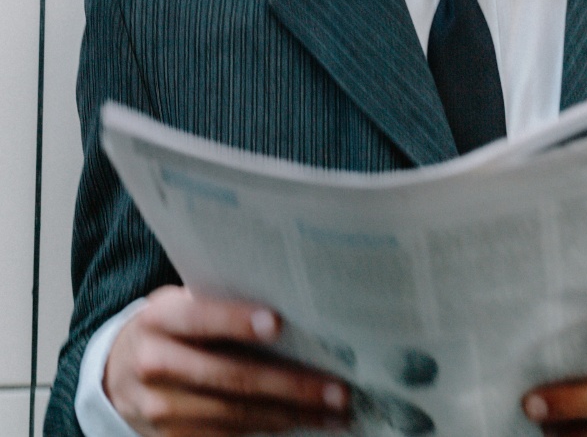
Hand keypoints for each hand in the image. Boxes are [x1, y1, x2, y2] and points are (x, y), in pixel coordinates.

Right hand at [104, 286, 349, 436]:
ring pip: (235, 416)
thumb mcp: (178, 302)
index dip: (238, 320)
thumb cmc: (167, 325)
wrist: (115, 372)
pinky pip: (227, 436)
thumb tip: (284, 298)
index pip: (200, 317)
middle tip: (337, 389)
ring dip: (290, 415)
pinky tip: (302, 424)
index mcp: (159, 319)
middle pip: (230, 378)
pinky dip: (268, 430)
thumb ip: (216, 300)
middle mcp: (156, 365)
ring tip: (333, 412)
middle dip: (290, 386)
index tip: (279, 323)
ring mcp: (162, 409)